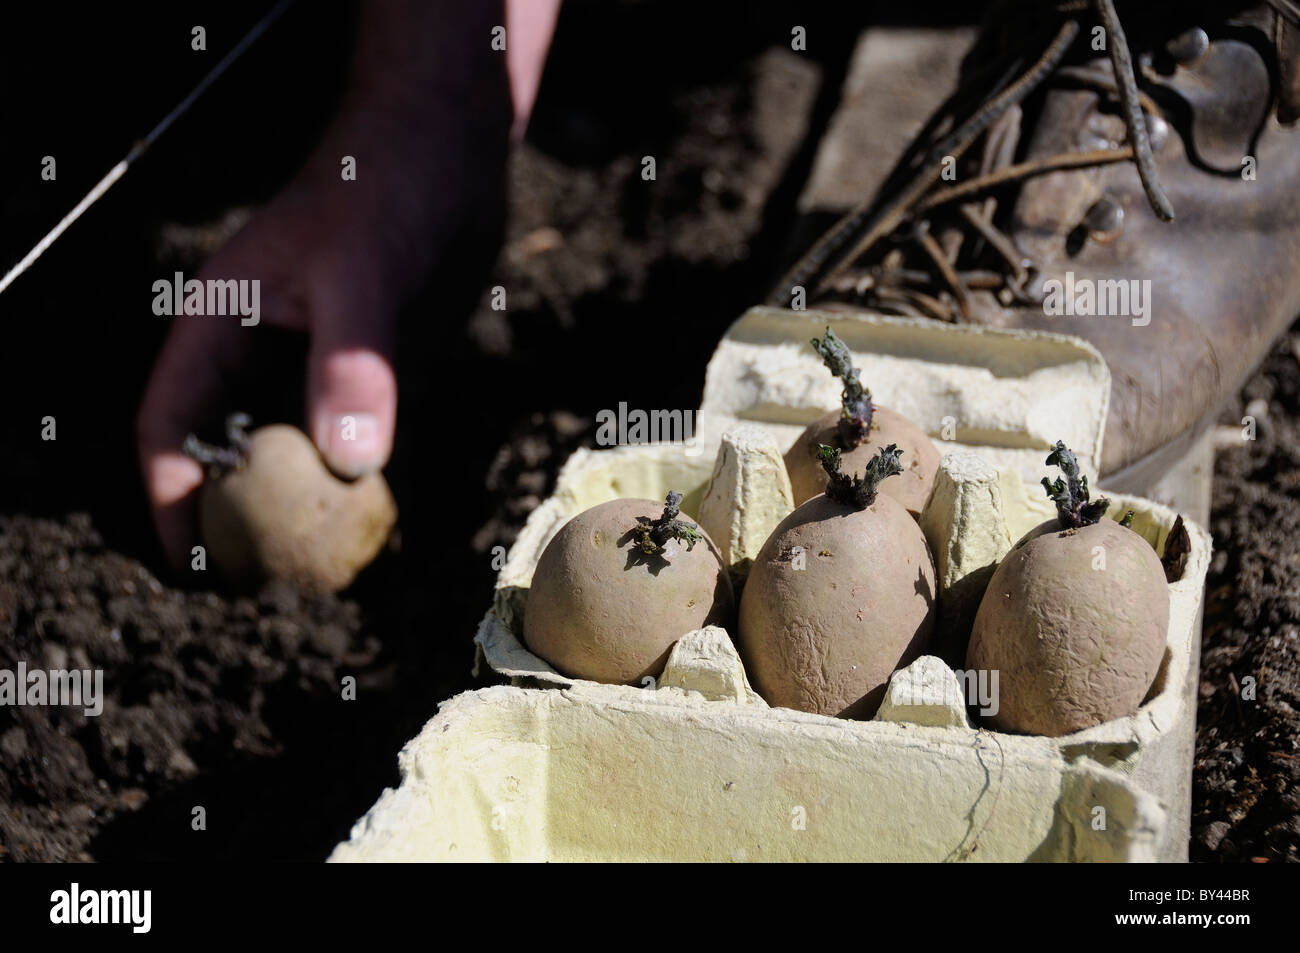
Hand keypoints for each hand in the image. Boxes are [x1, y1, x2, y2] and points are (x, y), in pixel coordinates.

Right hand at [136, 172, 401, 569]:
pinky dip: (368, 488)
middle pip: (233, 450)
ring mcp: (321, 367)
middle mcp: (264, 353)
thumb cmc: (382, 191)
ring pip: (300, 457)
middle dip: (241, 518)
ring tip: (325, 578)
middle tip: (264, 588)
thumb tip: (347, 461)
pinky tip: (385, 534)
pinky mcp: (379, 378)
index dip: (171, 491)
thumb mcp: (359, 272)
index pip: (170, 419)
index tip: (191, 558)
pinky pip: (364, 445)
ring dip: (308, 512)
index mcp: (221, 323)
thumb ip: (350, 363)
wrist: (448, 152)